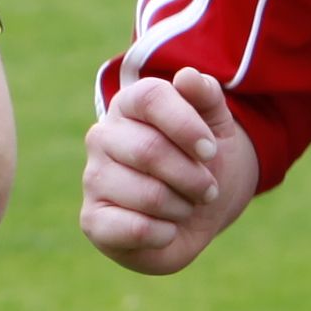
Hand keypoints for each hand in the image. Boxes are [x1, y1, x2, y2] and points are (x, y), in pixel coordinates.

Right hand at [77, 67, 256, 273]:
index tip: (211, 151)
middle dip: (192, 176)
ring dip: (182, 207)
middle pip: (149, 150)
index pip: (150, 98)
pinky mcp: (93, 220)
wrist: (199, 212)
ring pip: (147, 194)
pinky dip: (165, 233)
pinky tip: (167, 229)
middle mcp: (103, 137)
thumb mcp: (218, 125)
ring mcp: (93, 178)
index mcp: (129, 104)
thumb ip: (207, 96)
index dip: (187, 126)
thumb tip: (187, 76)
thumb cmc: (203, 162)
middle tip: (208, 189)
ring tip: (185, 206)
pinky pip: (134, 229)